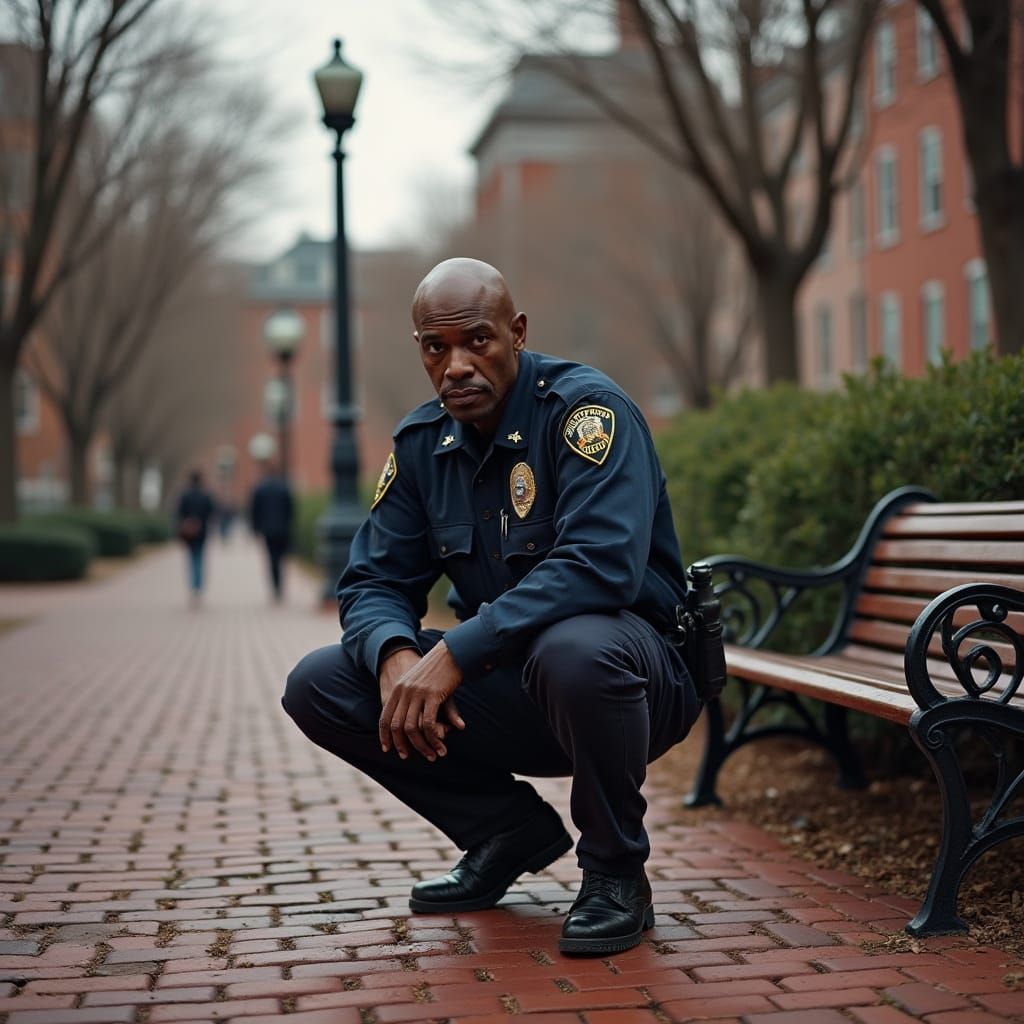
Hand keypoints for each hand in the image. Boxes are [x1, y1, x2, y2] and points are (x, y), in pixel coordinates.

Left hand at [379, 641, 464, 761]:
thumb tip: (414, 719)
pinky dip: (433, 738)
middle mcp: (405, 691)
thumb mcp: (421, 683)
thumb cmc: (438, 668)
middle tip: (409, 756)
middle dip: (402, 745)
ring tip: (432, 755)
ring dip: (422, 746)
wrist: (452, 652)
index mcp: (399, 688)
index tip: (388, 749)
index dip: (384, 735)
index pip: (385, 717)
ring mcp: (418, 693)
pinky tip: (440, 745)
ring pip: (412, 728)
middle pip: (397, 726)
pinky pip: (428, 723)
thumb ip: (415, 700)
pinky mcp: (433, 695)